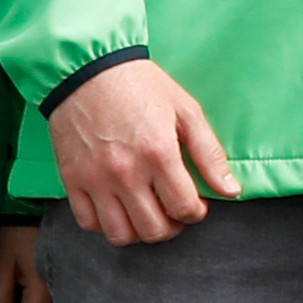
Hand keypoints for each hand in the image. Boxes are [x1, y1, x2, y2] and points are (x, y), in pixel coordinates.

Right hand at [49, 54, 240, 243]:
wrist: (86, 67)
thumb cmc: (140, 85)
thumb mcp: (186, 110)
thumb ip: (209, 154)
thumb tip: (231, 190)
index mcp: (158, 154)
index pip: (184, 209)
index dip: (196, 213)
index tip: (196, 204)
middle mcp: (125, 173)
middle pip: (154, 230)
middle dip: (172, 226)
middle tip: (174, 211)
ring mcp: (95, 179)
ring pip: (120, 234)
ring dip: (140, 231)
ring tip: (148, 213)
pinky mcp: (71, 179)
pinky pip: (88, 223)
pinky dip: (105, 224)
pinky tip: (118, 208)